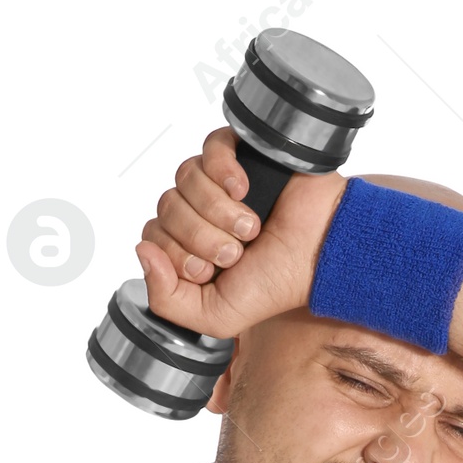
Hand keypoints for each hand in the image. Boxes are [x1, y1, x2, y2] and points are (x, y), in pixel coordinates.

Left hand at [137, 126, 344, 338]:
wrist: (321, 254)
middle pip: (166, 207)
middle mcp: (199, 211)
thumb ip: (168, 301)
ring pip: (185, 178)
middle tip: (236, 251)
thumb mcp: (217, 315)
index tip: (211, 270)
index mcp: (189, 247)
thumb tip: (141, 252)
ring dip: (217, 209)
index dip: (176, 255)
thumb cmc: (276, 283)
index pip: (152, 237)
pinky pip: (210, 148)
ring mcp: (217, 181)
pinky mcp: (239, 153)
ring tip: (250, 226)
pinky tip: (244, 189)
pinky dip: (223, 170)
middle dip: (200, 236)